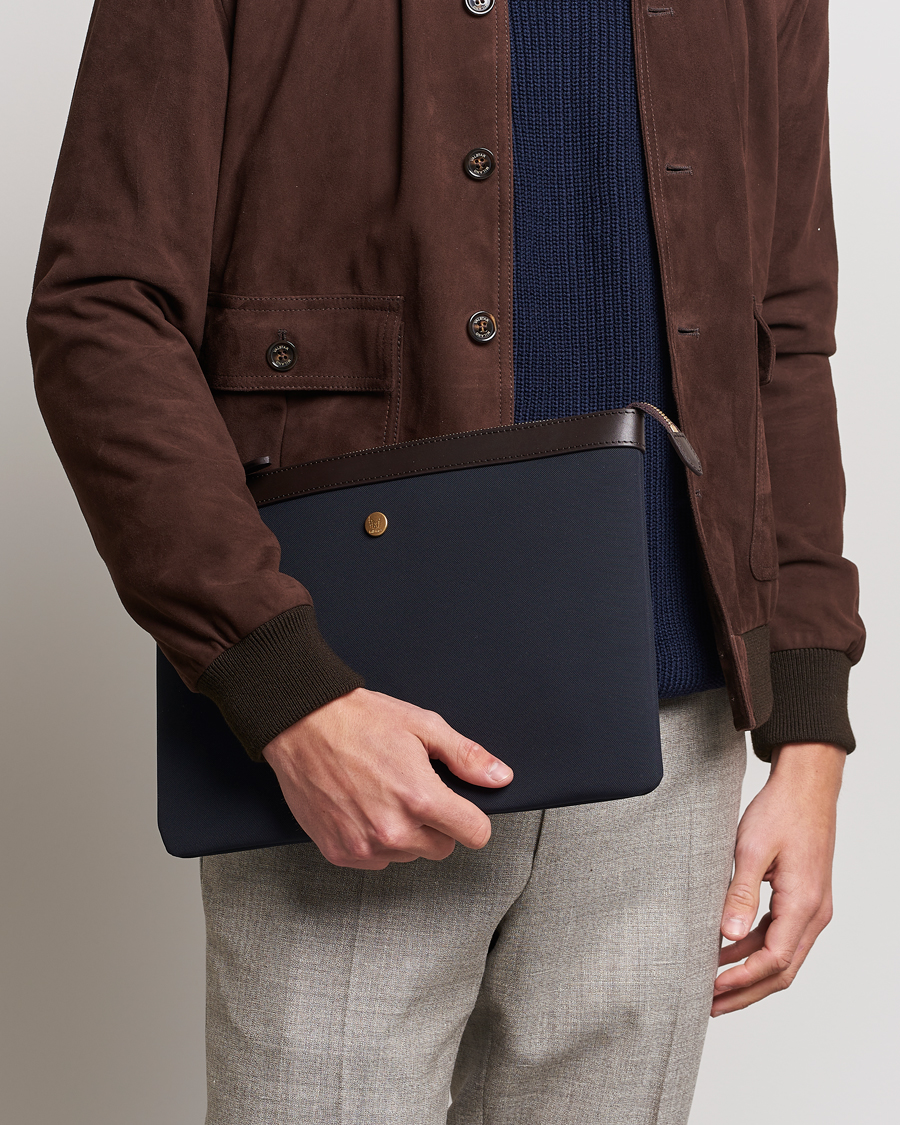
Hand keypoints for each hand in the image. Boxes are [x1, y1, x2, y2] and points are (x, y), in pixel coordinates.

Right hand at [262, 688, 512, 868]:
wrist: (300, 724)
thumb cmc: (358, 720)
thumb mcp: (422, 726)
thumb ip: (465, 756)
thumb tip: (499, 777)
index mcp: (420, 797)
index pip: (475, 834)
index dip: (472, 818)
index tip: (461, 807)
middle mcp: (393, 830)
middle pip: (442, 847)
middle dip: (436, 823)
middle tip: (412, 790)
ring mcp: (364, 846)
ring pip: (408, 854)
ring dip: (404, 833)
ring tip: (381, 794)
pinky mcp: (340, 853)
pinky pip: (376, 861)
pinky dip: (374, 841)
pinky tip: (361, 807)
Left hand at [712, 741, 845, 1015]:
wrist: (806, 786)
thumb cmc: (781, 811)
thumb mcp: (751, 849)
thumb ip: (740, 893)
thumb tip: (728, 936)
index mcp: (803, 904)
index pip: (774, 960)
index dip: (741, 980)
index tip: (710, 988)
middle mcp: (813, 912)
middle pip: (782, 971)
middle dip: (746, 992)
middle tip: (710, 1005)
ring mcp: (811, 908)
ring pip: (782, 957)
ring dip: (749, 974)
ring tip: (713, 986)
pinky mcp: (802, 899)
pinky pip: (780, 936)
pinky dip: (754, 950)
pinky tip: (726, 952)